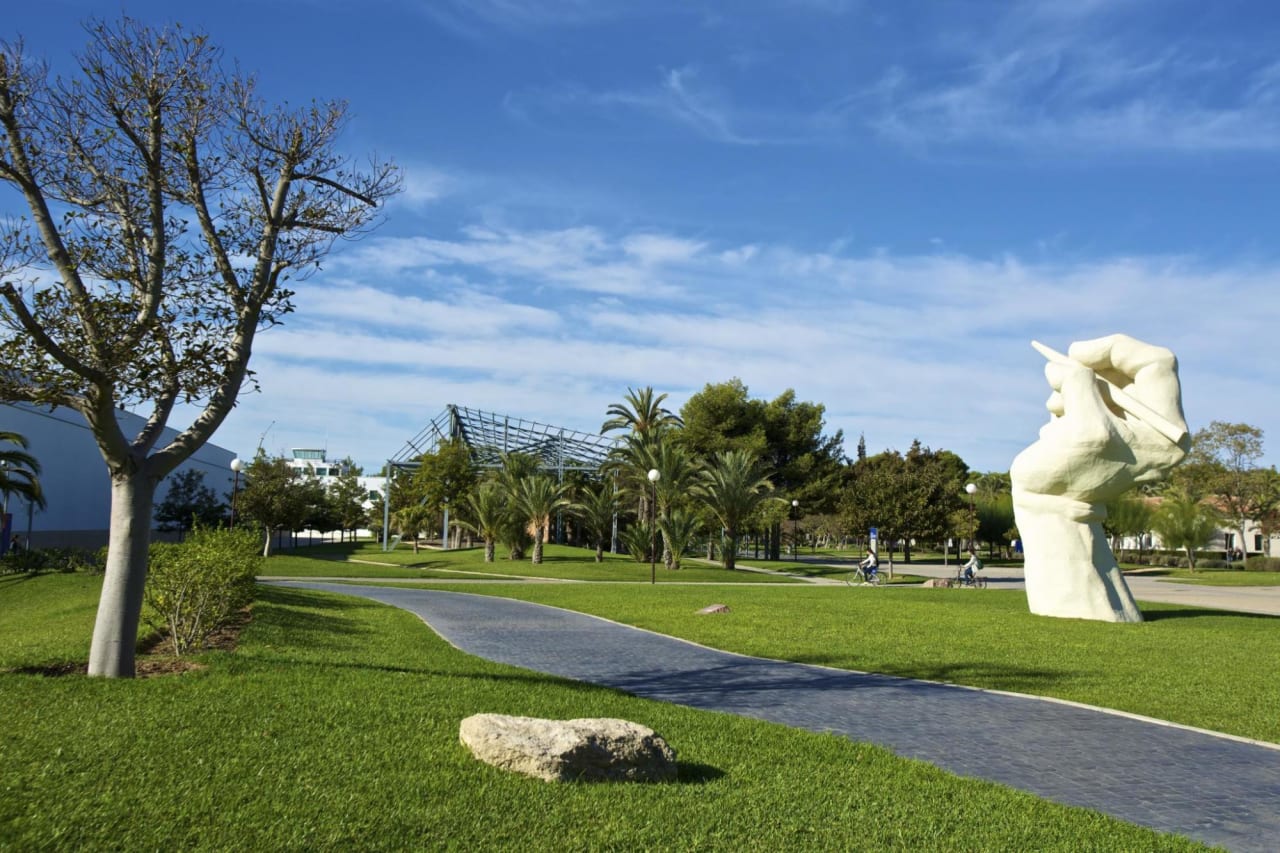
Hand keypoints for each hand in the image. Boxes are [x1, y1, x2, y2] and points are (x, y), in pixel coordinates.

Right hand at [1011, 334, 1188, 503]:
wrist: (1048, 510)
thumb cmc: (1069, 475)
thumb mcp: (1081, 424)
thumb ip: (1078, 383)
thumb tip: (1060, 364)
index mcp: (1168, 431)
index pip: (1156, 365)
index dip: (1117, 350)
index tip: (1077, 354)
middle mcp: (1158, 429)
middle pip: (1133, 369)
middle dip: (1093, 368)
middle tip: (1061, 366)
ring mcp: (1135, 430)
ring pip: (1110, 381)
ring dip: (1076, 385)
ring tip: (1055, 408)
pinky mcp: (1112, 431)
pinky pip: (1095, 395)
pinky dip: (1071, 398)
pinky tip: (1057, 420)